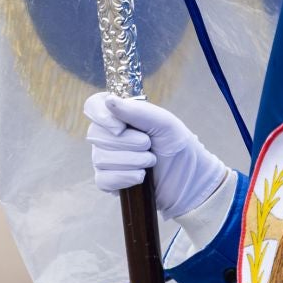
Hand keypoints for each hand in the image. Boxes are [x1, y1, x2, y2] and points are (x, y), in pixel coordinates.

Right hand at [85, 93, 229, 218]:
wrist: (188, 180)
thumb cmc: (177, 146)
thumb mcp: (163, 123)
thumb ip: (136, 111)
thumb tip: (108, 101)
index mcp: (120, 115)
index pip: (94, 106)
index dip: (101, 116)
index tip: (120, 128)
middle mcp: (108, 135)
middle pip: (96, 134)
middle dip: (127, 143)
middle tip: (149, 145)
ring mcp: (106, 159)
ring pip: (100, 158)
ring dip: (130, 161)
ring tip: (150, 162)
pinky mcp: (109, 182)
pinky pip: (103, 180)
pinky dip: (124, 178)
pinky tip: (140, 178)